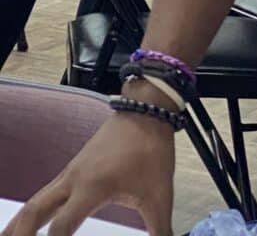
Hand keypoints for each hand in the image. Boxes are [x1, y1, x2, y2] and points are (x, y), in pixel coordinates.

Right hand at [1, 113, 174, 235]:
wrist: (146, 110)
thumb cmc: (151, 150)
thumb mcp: (159, 194)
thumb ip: (160, 228)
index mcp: (91, 188)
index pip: (60, 230)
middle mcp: (73, 180)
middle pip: (33, 212)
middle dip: (20, 234)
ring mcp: (70, 172)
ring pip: (35, 201)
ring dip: (19, 224)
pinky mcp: (73, 169)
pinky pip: (44, 193)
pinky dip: (31, 211)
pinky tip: (29, 222)